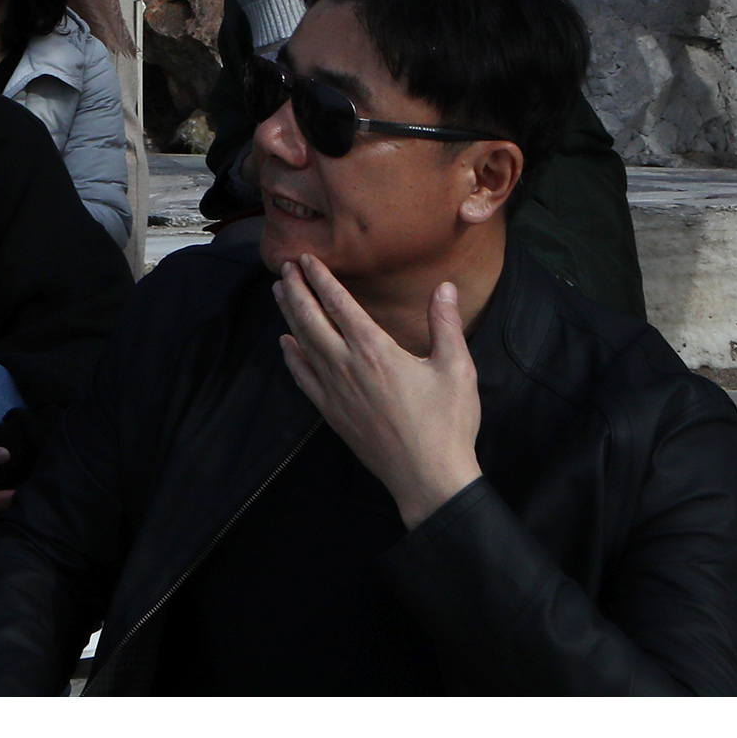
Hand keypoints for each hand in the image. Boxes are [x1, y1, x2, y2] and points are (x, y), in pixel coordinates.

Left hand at [273, 255, 482, 526]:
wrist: (428, 477)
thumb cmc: (447, 424)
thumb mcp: (457, 369)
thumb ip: (446, 325)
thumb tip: (445, 288)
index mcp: (374, 349)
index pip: (339, 303)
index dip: (320, 278)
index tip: (306, 259)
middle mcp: (346, 365)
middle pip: (310, 318)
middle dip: (296, 289)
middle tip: (285, 267)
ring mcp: (334, 390)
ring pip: (302, 343)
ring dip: (289, 315)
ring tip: (279, 293)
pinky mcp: (331, 412)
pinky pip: (302, 377)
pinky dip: (291, 357)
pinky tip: (286, 344)